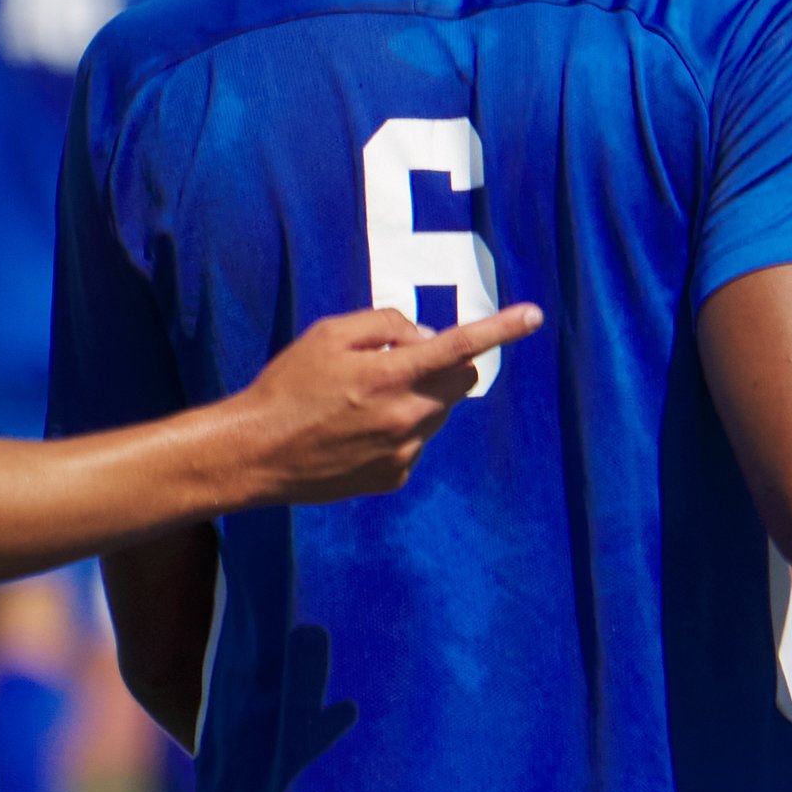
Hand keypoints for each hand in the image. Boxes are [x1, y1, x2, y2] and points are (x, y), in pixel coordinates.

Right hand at [235, 304, 545, 503]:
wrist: (257, 453)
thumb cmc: (288, 386)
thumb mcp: (328, 333)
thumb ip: (385, 325)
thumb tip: (426, 336)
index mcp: (392, 375)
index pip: (461, 346)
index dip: (501, 329)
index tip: (534, 316)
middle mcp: (408, 416)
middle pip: (461, 381)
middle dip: (447, 364)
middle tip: (402, 360)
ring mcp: (405, 451)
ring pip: (438, 412)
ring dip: (419, 397)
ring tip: (363, 401)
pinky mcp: (396, 476)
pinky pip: (416, 442)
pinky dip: (400, 429)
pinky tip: (357, 431)